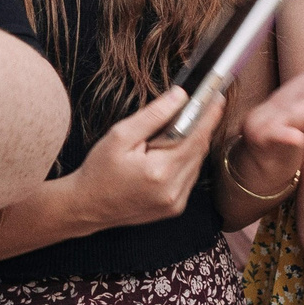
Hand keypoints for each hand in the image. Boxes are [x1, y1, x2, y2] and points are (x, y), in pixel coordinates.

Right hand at [63, 86, 215, 232]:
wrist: (87, 207)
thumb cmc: (99, 170)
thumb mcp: (120, 136)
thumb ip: (153, 116)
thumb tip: (180, 96)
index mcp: (160, 170)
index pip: (196, 136)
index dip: (209, 114)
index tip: (217, 97)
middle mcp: (173, 189)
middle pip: (200, 149)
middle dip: (203, 125)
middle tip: (206, 104)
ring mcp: (176, 202)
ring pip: (197, 163)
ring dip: (195, 143)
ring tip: (185, 125)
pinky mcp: (175, 208)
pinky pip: (190, 177)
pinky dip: (187, 160)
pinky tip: (174, 150)